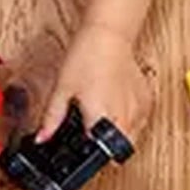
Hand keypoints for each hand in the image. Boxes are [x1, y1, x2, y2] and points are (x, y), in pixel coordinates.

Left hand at [36, 19, 153, 143]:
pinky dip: (130, 120)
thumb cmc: (86, 57)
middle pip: (117, 152)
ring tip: (103, 116)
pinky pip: (141, 122)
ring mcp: (138, 110)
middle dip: (104, 148)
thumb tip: (42, 138)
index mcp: (101, 119)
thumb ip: (52, 119)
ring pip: (132, 138)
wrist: (108, 35)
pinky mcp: (147, 100)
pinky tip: (117, 107)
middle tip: (90, 131)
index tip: (80, 143)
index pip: (96, 153)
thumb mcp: (62, 90)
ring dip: (117, 135)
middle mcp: (124, 118)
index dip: (86, 153)